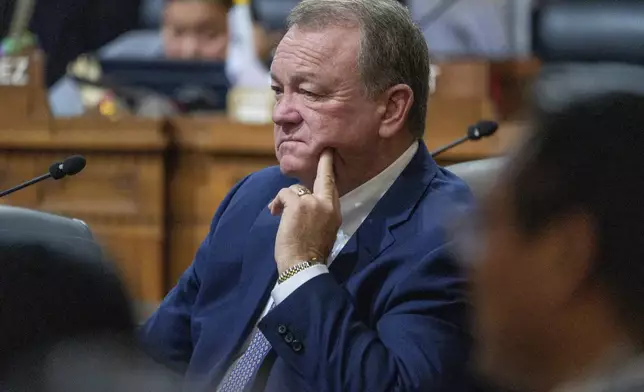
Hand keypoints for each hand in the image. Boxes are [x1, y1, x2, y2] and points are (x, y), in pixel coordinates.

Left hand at [269, 149, 340, 273]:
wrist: (303, 266)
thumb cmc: (310, 255)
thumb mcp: (325, 232)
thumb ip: (321, 215)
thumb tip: (308, 205)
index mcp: (336, 214)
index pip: (334, 187)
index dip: (330, 170)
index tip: (329, 154)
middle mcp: (327, 205)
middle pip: (324, 177)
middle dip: (323, 163)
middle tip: (324, 152)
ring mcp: (313, 203)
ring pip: (297, 189)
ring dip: (286, 199)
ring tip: (278, 212)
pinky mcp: (297, 205)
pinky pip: (284, 193)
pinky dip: (277, 202)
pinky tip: (274, 212)